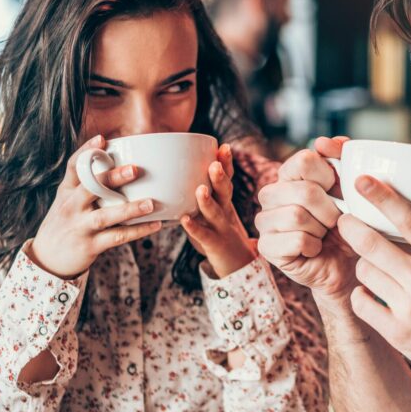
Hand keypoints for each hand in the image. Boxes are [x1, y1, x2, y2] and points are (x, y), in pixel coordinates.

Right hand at [30, 135, 161, 277]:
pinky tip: (156, 225)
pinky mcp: (90, 245)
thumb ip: (87, 183)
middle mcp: (71, 207)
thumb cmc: (66, 222)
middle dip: (111, 178)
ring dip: (129, 209)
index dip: (86, 151)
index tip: (103, 139)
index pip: (73, 168)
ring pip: (105, 216)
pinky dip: (138, 231)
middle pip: (89, 188)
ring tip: (151, 203)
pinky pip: (117, 237)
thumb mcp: (68, 200)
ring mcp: (80, 226)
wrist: (47, 258)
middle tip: (135, 168)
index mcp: (67, 192)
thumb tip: (120, 163)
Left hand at [181, 144, 256, 277]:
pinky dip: (194, 227)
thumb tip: (173, 171)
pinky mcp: (214, 244)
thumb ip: (200, 193)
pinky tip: (184, 220)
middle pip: (225, 192)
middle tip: (215, 163)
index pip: (227, 178)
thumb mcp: (212, 210)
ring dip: (208, 201)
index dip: (227, 164)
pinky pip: (204, 235)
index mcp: (224, 201)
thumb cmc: (218, 232)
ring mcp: (221, 228)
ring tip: (200, 189)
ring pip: (215, 212)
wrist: (237, 263)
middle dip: (221, 177)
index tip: (224, 147)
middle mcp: (225, 211)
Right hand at [255, 137, 358, 303]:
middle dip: (330, 209)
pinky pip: (296, 240)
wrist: (346, 264)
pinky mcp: (266, 246)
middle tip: (335, 220)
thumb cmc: (348, 225)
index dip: (329, 177)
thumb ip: (343, 159)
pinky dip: (314, 246)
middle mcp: (271, 193)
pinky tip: (315, 248)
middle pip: (304, 190)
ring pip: (297, 216)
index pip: (305, 160)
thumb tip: (329, 141)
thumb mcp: (351, 190)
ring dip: (322, 229)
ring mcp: (265, 220)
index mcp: (289, 174)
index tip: (338, 191)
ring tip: (325, 234)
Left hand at [337, 176, 410, 398]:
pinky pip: (361, 304)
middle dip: (352, 227)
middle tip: (345, 219)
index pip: (409, 220)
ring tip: (370, 263)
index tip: (363, 182)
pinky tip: (370, 293)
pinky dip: (361, 295)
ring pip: (364, 272)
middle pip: (373, 244)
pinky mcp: (397, 332)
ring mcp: (407, 308)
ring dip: (363, 263)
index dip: (382, 197)